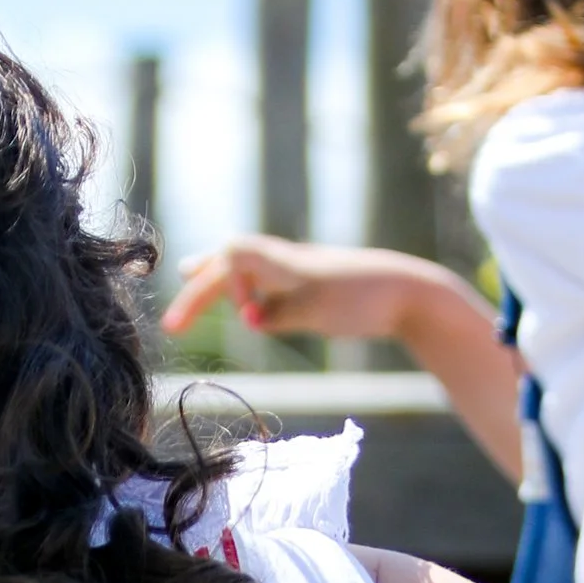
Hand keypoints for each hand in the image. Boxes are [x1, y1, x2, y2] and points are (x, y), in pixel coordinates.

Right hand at [162, 233, 421, 346]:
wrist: (411, 292)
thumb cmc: (364, 298)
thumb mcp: (317, 308)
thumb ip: (280, 311)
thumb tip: (253, 318)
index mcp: (282, 261)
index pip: (230, 257)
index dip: (222, 285)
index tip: (247, 318)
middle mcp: (284, 260)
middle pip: (229, 263)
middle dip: (199, 290)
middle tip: (172, 325)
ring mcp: (297, 271)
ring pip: (247, 267)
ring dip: (217, 277)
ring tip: (189, 276)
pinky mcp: (311, 284)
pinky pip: (266, 279)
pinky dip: (245, 286)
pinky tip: (245, 301)